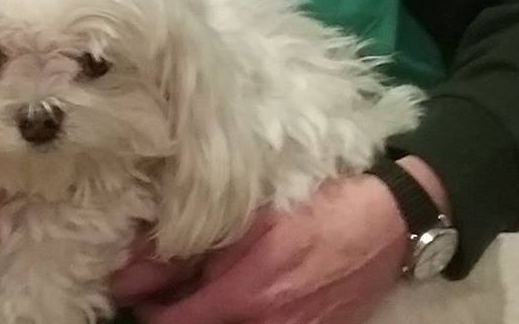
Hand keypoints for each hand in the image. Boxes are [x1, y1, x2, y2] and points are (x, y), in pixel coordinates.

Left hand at [129, 174, 409, 323]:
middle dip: (171, 313)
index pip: (174, 323)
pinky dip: (238, 318)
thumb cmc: (320, 206)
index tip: (130, 287)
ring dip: (204, 314)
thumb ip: (199, 238)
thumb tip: (144, 253)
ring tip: (196, 290)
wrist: (387, 224)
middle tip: (158, 288)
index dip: (145, 306)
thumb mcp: (256, 214)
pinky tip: (236, 297)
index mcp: (246, 295)